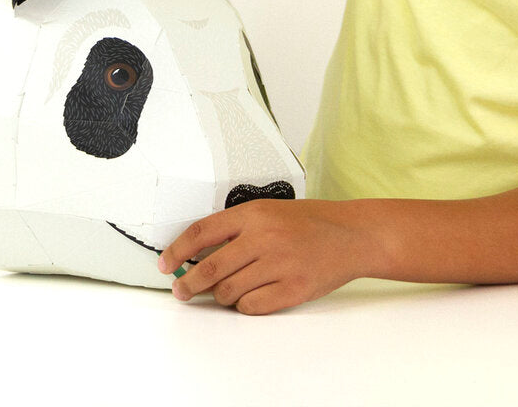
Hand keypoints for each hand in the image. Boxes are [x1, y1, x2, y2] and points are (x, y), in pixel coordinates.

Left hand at [159, 199, 370, 314]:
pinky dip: (244, 306)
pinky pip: (251, 306)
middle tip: (181, 290)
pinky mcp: (292, 289)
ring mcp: (279, 264)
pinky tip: (249, 297)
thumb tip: (198, 252)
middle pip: (210, 268)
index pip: (202, 232)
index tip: (165, 263)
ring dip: (220, 296)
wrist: (352, 235)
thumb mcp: (272, 211)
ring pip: (228, 292)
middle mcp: (264, 237)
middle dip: (188, 284)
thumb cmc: (311, 223)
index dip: (177, 250)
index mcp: (255, 214)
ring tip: (226, 292)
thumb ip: (238, 227)